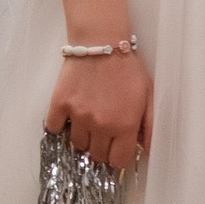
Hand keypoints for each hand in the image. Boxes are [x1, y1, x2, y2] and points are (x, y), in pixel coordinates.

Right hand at [45, 43, 151, 172]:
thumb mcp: (148, 96)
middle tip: (103, 134)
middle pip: (97, 156)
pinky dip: (60, 126)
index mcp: (124, 125)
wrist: (101, 42)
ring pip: (78, 144)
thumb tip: (145, 149)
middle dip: (102, 148)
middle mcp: (101, 125)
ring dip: (84, 138)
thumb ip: (149, 126)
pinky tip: (69, 118)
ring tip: (88, 123)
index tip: (117, 149)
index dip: (119, 157)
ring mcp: (78, 115)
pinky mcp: (60, 104)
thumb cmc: (127, 68)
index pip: (118, 161)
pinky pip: (55, 127)